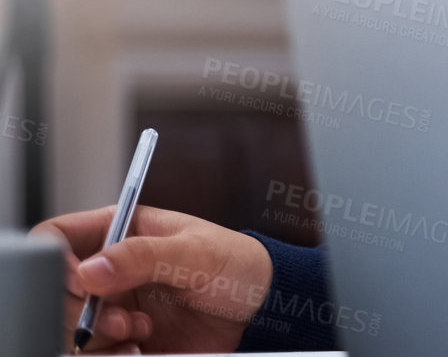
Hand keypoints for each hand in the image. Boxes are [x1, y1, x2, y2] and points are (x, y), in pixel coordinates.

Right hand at [30, 204, 273, 354]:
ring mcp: (111, 307)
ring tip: (139, 333)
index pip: (59, 238)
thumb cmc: (239, 267)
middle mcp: (109, 271)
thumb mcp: (198, 253)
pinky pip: (91, 355)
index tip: (84, 284)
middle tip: (122, 319)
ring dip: (97, 339)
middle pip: (57, 292)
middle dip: (84, 311)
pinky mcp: (120, 341)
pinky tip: (139, 350)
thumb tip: (91, 269)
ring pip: (68, 329)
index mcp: (121, 231)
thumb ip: (144, 256)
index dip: (58, 262)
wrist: (262, 312)